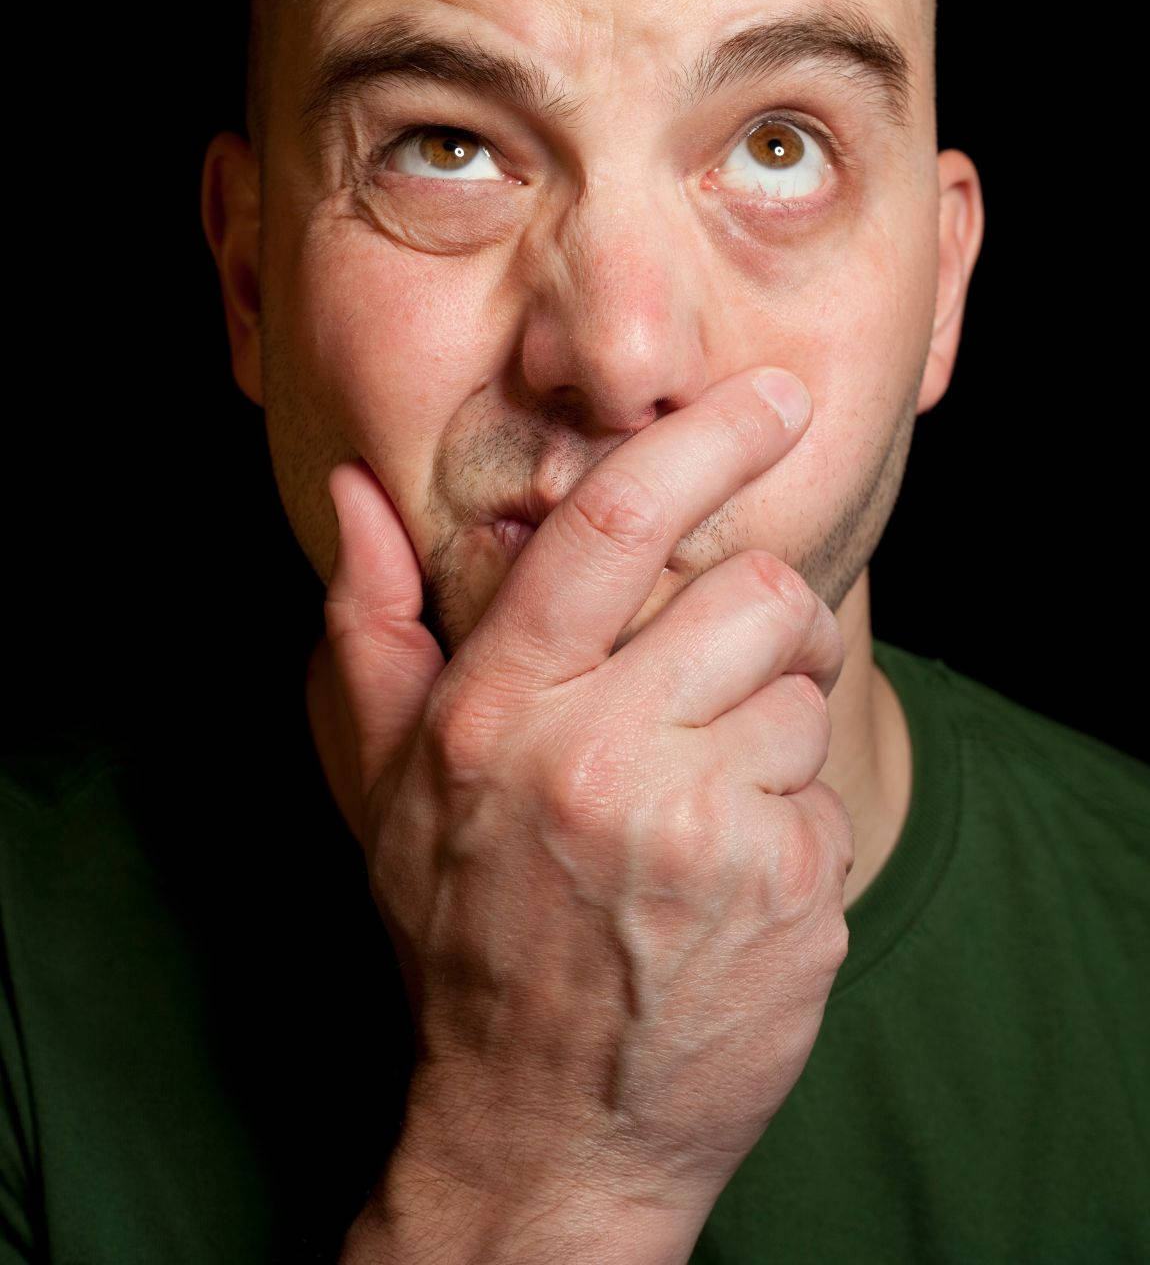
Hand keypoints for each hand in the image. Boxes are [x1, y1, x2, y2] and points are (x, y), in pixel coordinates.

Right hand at [313, 367, 852, 1256]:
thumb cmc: (461, 928)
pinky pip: (827, 784)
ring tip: (700, 792)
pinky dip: (790, 813)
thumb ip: (369, 624)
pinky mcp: (786, 894)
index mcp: (498, 709)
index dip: (708, 437)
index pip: (615, 524)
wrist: (547, 1128)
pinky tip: (727, 872)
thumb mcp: (382, 780)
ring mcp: (699, 830)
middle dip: (757, 615)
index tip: (776, 399)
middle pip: (755, 589)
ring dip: (771, 718)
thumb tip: (356, 490)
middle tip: (716, 672)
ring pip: (804, 682)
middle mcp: (596, 757)